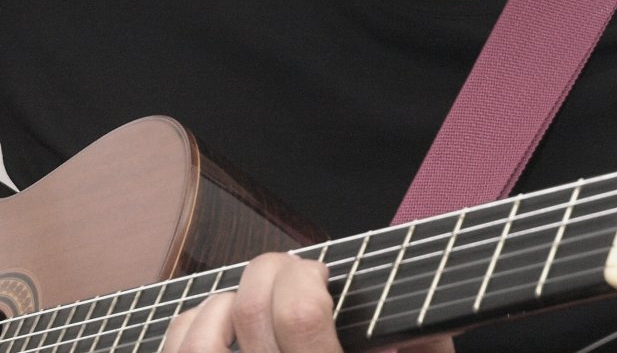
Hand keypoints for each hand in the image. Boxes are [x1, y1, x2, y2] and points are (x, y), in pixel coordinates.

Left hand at [161, 252, 455, 352]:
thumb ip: (424, 347)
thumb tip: (404, 320)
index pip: (300, 315)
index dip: (306, 278)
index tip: (323, 276)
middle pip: (249, 312)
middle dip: (272, 271)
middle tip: (296, 276)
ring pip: (200, 339)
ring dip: (225, 300)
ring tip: (255, 302)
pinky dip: (192, 325)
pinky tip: (221, 327)